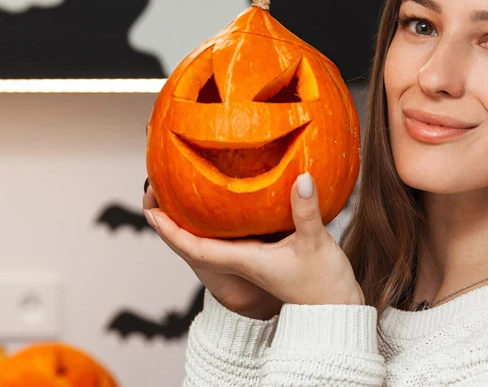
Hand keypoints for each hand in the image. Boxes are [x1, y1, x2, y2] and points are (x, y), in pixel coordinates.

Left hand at [144, 173, 363, 312]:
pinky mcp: (263, 256)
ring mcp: (250, 259)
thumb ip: (306, 211)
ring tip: (175, 192)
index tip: (151, 213)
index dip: (171, 232)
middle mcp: (241, 260)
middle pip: (194, 242)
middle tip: (154, 191)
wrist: (336, 310)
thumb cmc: (323, 285)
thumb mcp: (315, 243)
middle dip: (172, 220)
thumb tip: (301, 178)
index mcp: (244, 260)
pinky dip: (215, 220)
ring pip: (209, 239)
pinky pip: (228, 237)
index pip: (195, 249)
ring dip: (190, 219)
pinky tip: (219, 202)